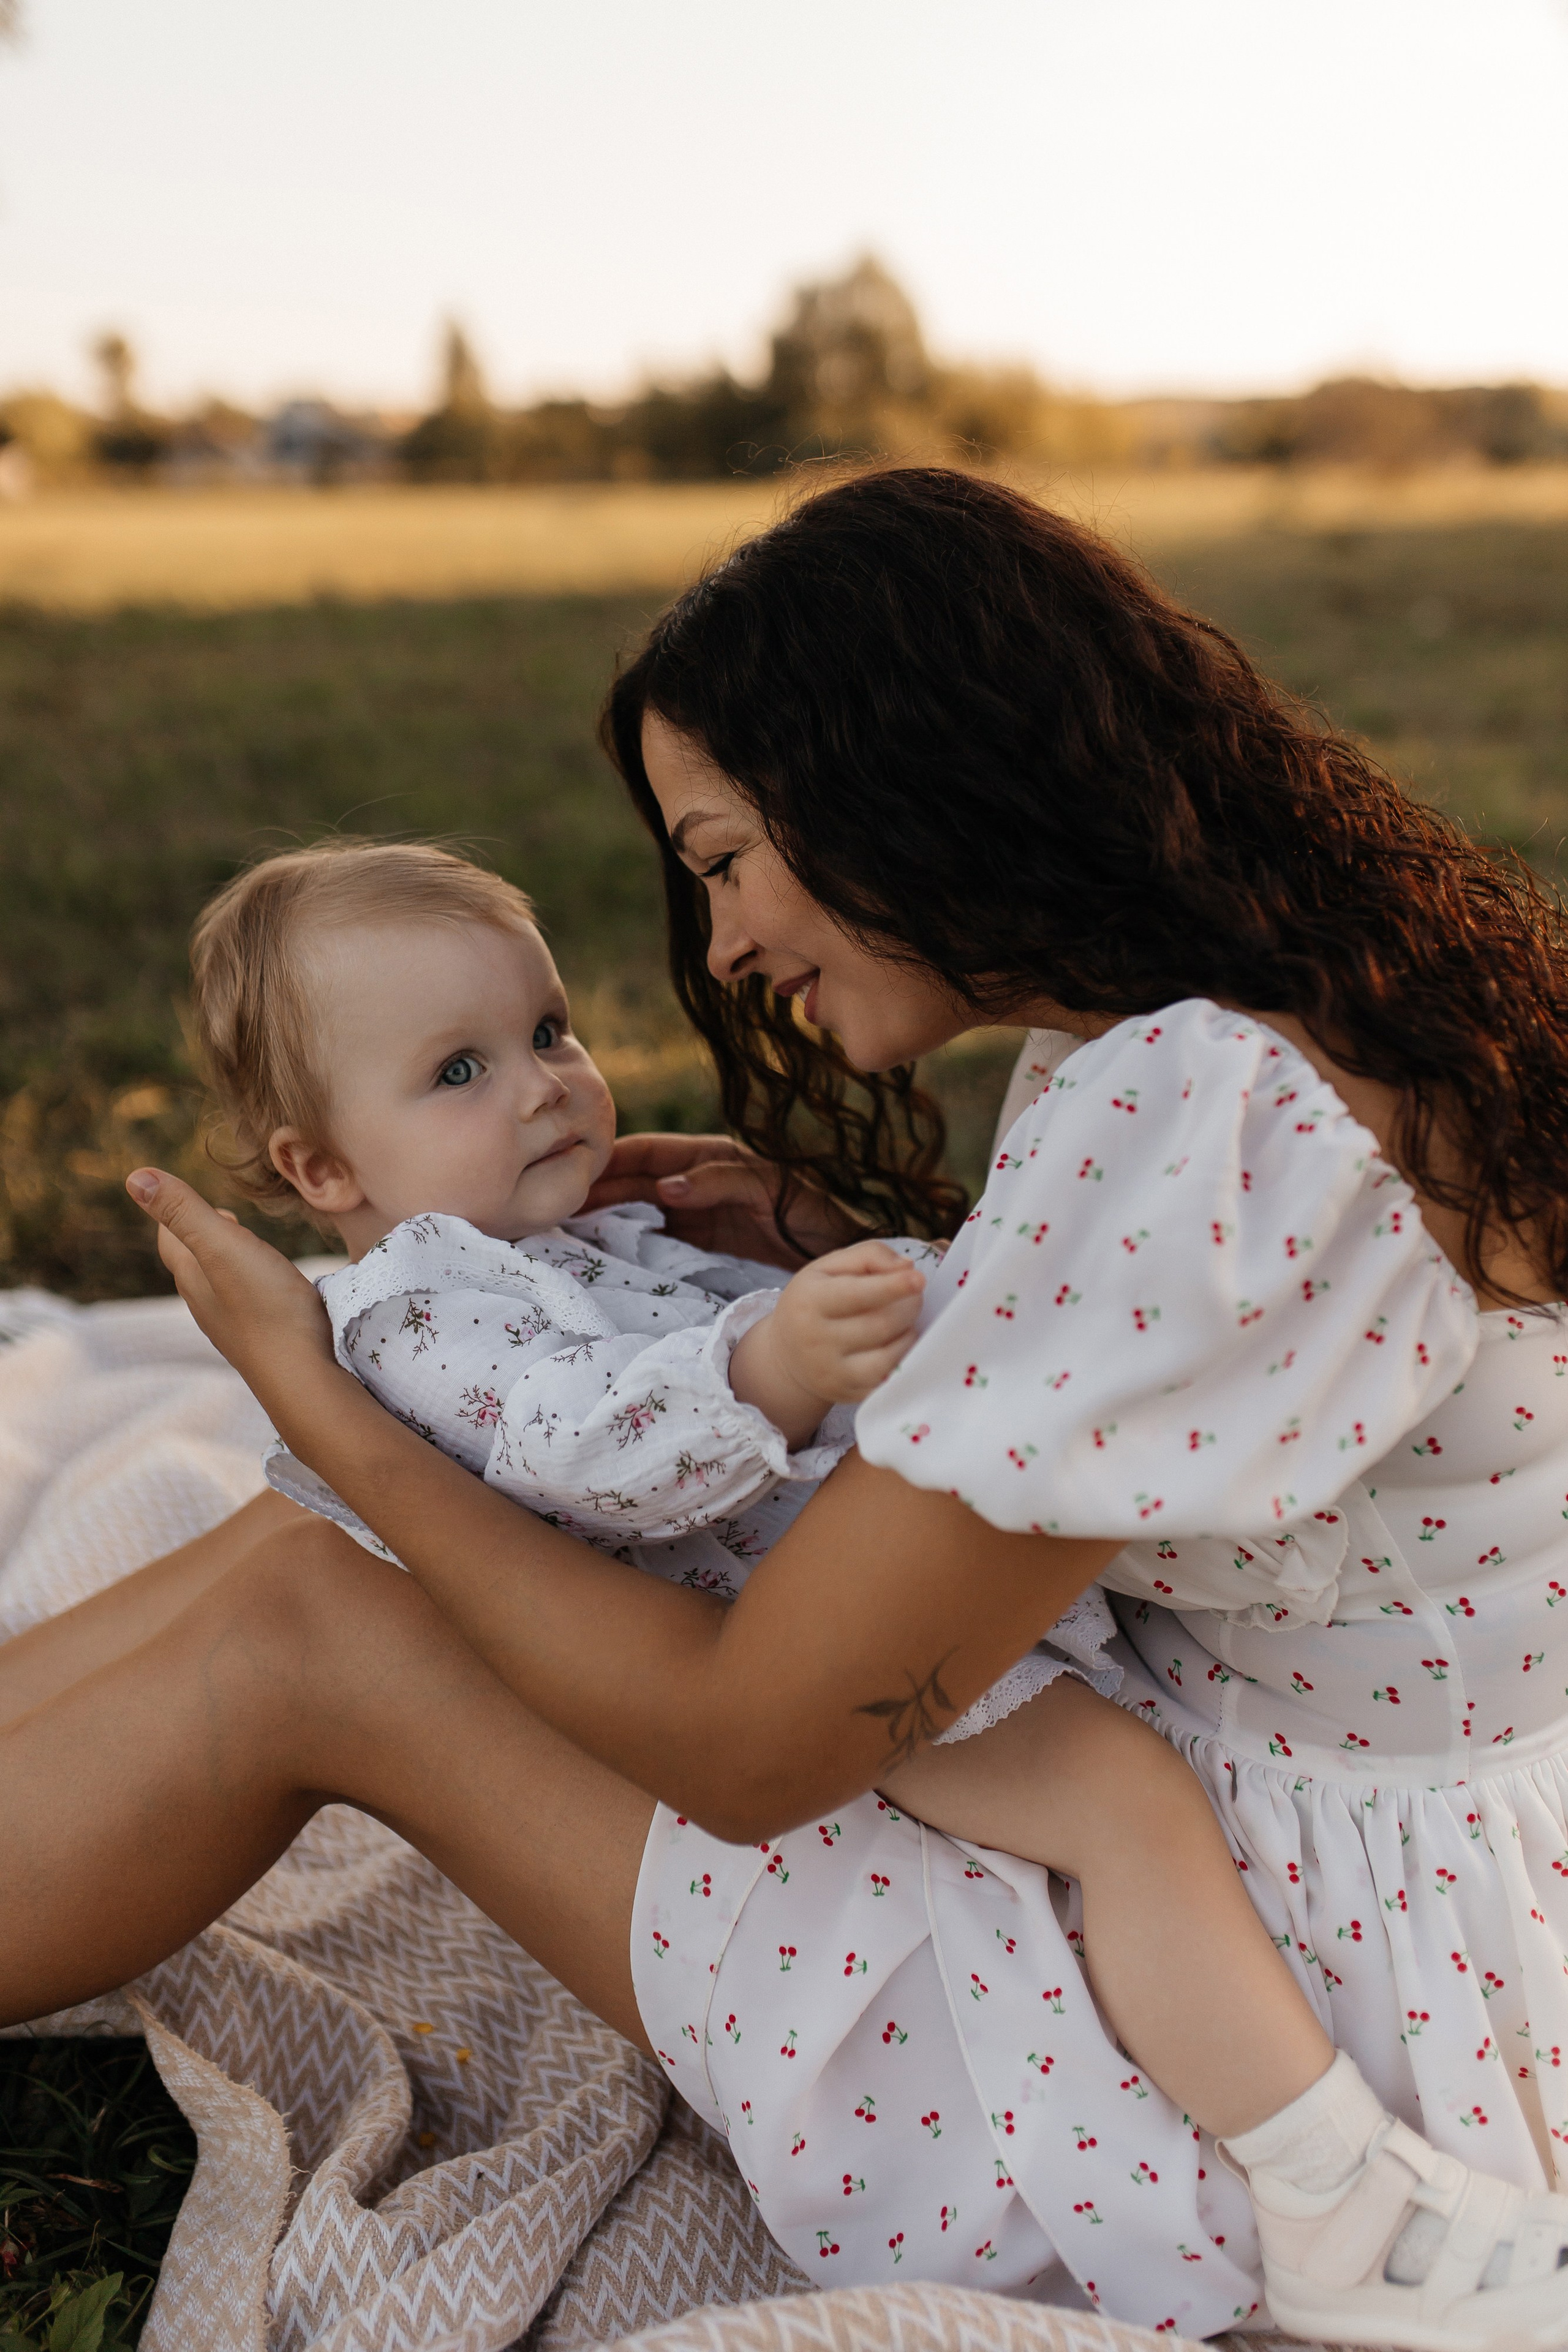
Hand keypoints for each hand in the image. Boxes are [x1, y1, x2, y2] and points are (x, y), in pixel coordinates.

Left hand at [125, 1168, 335, 1407]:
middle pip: (191, 1264)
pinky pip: (244, 1304)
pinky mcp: (259, 1340)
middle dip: (202, 1235)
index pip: (169, 1240)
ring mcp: (231, 1326)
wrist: (301, 1375)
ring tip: (249, 1247)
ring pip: (217, 1286)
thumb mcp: (224, 1246)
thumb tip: (134, 1177)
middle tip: (227, 1217)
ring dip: (227, 1261)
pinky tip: (271, 1287)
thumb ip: (184, 1211)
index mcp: (192, 1278)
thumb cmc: (265, 1305)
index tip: (192, 1197)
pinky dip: (249, 1285)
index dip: (174, 1214)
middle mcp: (204, 1305)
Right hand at [584, 1132, 865, 1268]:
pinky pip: (655, 1240)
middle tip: (550, 1202)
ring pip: (637, 1211)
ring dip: (603, 1218)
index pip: (647, 1154)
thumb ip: (718, 1182)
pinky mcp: (700, 1244)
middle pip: (633, 1182)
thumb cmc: (811, 1212)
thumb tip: (663, 1188)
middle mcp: (695, 1183)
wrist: (837, 1255)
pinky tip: (602, 1254)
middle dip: (594, 1189)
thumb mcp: (769, 1187)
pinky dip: (627, 1244)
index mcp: (709, 1158)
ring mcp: (695, 1214)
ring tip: (563, 1228)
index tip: (571, 1166)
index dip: (610, 1158)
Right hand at [728, 1240, 926, 1446]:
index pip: (857, 1294)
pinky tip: (900, 1344)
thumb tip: (907, 1267)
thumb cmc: (814, 1301)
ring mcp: (831, 1374)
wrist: (786, 1355)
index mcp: (809, 1301)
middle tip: (916, 1295)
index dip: (892, 1286)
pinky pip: (889, 1379)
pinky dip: (904, 1358)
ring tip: (906, 1318)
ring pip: (889, 1356)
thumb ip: (868, 1256)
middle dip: (909, 1306)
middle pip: (881, 1324)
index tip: (920, 1278)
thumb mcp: (828, 1268)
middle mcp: (815, 1341)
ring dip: (909, 1333)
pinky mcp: (847, 1395)